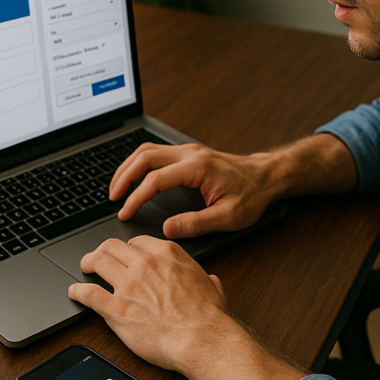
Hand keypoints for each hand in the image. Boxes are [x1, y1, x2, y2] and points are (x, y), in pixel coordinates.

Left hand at [68, 236, 235, 372]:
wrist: (201, 339)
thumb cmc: (208, 317)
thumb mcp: (212, 286)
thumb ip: (203, 278)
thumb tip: (208, 280)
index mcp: (166, 254)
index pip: (137, 241)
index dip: (128, 248)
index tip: (125, 254)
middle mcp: (144, 264)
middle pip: (112, 246)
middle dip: (102, 250)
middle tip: (97, 257)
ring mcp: (128, 285)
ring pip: (98, 261)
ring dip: (88, 262)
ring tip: (85, 267)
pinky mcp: (117, 309)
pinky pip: (89, 294)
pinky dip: (78, 291)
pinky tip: (74, 292)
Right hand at [109, 143, 274, 238]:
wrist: (266, 176)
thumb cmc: (252, 195)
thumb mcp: (229, 216)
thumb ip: (197, 223)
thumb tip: (168, 229)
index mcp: (198, 167)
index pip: (156, 179)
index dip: (136, 197)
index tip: (125, 212)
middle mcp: (190, 154)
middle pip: (144, 156)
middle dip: (124, 177)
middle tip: (112, 198)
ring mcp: (188, 151)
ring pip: (147, 150)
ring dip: (128, 167)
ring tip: (116, 187)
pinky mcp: (188, 154)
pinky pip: (156, 152)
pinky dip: (139, 163)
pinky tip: (134, 176)